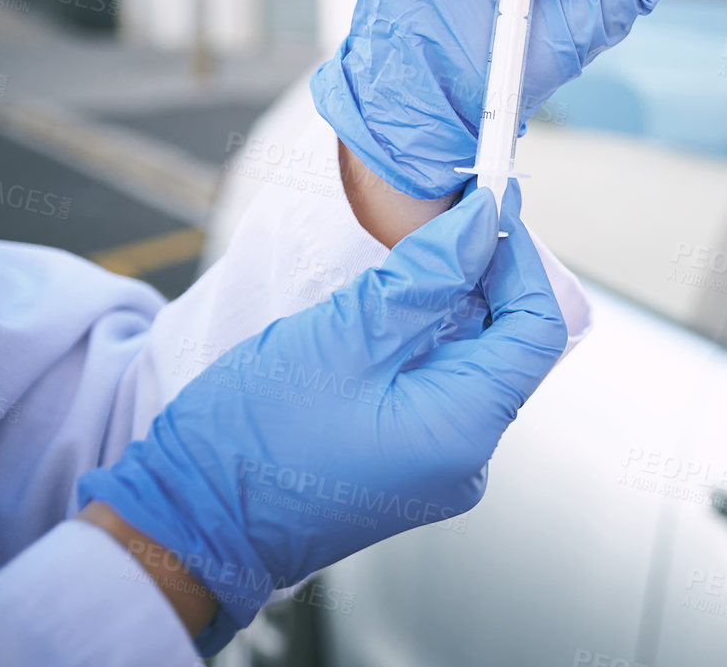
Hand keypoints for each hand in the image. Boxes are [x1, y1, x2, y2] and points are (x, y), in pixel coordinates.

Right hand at [76, 186, 565, 653]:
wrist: (189, 522)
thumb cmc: (256, 437)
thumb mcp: (349, 333)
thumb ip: (430, 273)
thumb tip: (483, 219)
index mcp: (467, 429)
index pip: (537, 328)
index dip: (519, 260)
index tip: (491, 205)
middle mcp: (468, 457)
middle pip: (508, 344)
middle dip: (484, 276)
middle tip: (448, 217)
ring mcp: (439, 466)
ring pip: (470, 362)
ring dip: (450, 305)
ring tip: (411, 256)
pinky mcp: (408, 463)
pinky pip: (438, 388)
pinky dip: (424, 342)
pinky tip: (389, 309)